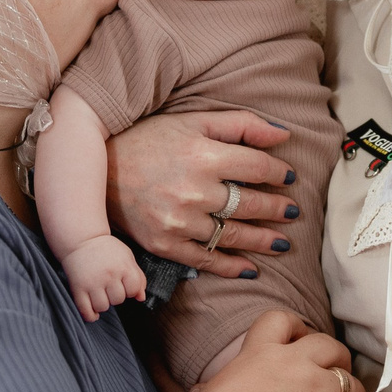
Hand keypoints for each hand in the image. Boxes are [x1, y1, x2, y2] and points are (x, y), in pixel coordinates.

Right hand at [62, 235, 144, 321]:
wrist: (82, 239)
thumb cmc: (107, 249)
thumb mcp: (127, 257)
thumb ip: (138, 277)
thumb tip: (141, 298)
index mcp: (123, 266)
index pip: (133, 290)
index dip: (130, 290)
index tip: (123, 284)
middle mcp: (109, 275)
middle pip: (118, 300)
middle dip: (115, 296)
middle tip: (109, 287)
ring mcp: (92, 282)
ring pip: (102, 307)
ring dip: (103, 304)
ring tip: (100, 294)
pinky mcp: (78, 287)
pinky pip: (85, 310)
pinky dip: (90, 315)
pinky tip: (93, 312)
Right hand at [107, 111, 298, 279]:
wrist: (98, 169)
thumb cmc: (150, 140)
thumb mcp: (193, 122)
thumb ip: (241, 125)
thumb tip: (285, 134)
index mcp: (203, 155)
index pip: (258, 168)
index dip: (280, 174)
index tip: (289, 177)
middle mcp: (194, 190)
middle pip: (251, 205)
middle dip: (278, 210)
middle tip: (293, 213)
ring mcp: (179, 221)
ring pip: (233, 235)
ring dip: (263, 241)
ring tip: (281, 243)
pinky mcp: (165, 244)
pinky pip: (206, 260)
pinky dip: (231, 267)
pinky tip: (250, 268)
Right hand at [185, 311, 364, 391]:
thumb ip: (212, 389)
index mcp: (260, 354)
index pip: (280, 321)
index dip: (295, 327)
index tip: (300, 338)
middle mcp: (294, 365)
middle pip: (327, 345)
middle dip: (335, 355)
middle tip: (335, 368)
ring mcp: (318, 391)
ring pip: (350, 381)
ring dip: (352, 391)